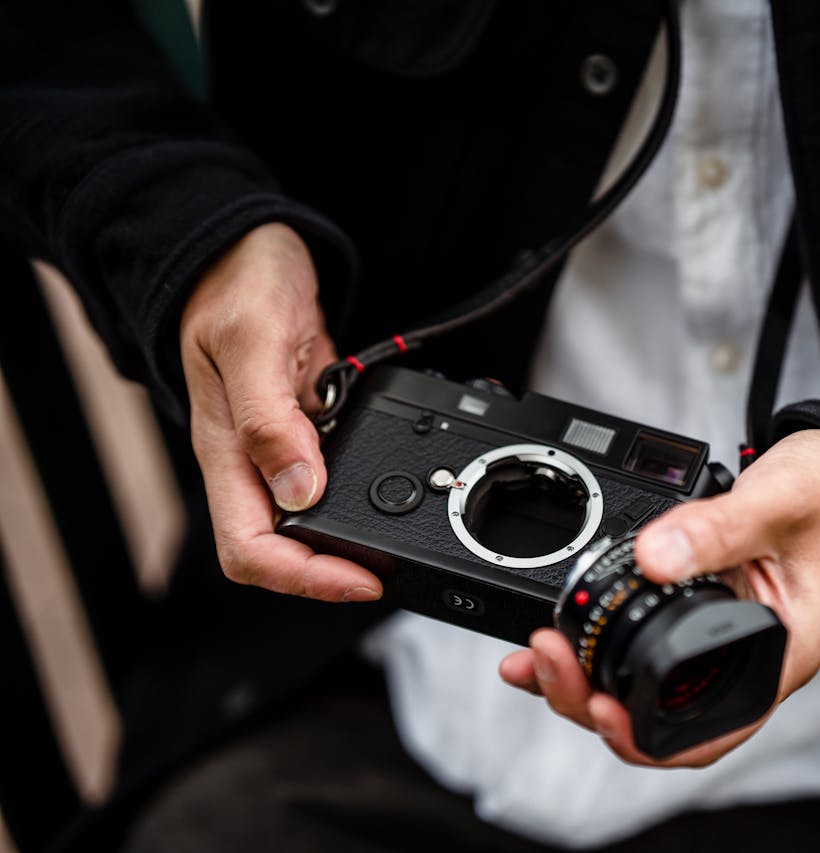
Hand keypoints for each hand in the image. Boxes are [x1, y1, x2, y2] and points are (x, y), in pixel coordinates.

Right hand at [179, 222, 381, 601]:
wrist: (247, 248)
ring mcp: (279, 448)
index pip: (249, 550)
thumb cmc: (237, 284)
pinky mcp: (307, 429)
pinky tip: (396, 492)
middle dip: (329, 575)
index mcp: (224, 451)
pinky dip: (361, 497)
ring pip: (306, 524)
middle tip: (387, 572)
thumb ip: (268, 418)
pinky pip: (329, 482)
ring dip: (347, 544)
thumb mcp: (250, 341)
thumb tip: (298, 491)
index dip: (304, 578)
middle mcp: (250, 461)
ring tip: (399, 548)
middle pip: (279, 552)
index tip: (361, 578)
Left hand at [499, 428, 819, 765]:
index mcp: (775, 657)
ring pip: (642, 688)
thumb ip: (717, 529)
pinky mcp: (698, 613)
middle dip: (591, 700)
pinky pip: (640, 646)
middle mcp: (743, 661)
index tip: (597, 707)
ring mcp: (718, 642)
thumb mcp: (778, 505)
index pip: (707, 732)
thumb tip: (652, 556)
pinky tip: (557, 634)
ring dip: (583, 680)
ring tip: (536, 652)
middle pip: (658, 718)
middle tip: (546, 658)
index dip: (644, 736)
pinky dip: (594, 645)